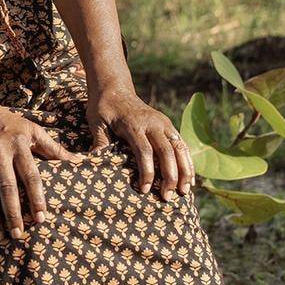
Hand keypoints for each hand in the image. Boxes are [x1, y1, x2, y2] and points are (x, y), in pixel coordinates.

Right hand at [0, 102, 85, 242]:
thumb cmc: (10, 124)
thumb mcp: (33, 130)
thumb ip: (54, 148)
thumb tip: (78, 162)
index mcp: (19, 146)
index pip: (30, 175)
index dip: (36, 197)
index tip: (41, 218)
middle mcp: (0, 154)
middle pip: (6, 187)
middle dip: (12, 213)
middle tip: (19, 234)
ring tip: (0, 237)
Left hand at [86, 83, 194, 198]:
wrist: (115, 87)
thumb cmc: (103, 108)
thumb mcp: (96, 122)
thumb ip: (99, 141)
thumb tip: (94, 162)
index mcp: (134, 124)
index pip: (144, 151)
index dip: (147, 172)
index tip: (145, 190)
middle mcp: (153, 123)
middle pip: (166, 151)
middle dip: (170, 176)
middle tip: (167, 198)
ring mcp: (163, 123)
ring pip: (180, 148)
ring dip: (184, 171)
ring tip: (184, 192)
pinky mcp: (168, 125)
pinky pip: (182, 144)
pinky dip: (188, 162)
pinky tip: (190, 179)